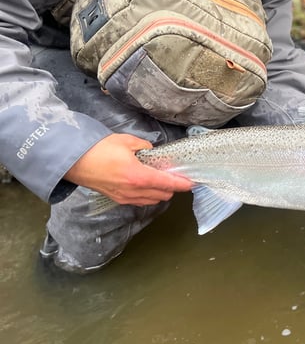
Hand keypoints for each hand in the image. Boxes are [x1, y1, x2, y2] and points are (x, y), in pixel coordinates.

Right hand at [64, 133, 192, 205]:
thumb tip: (152, 153)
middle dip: (172, 187)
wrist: (74, 161)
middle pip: (163, 195)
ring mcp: (125, 198)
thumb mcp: (127, 141)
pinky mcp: (117, 199)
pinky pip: (139, 201)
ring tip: (161, 179)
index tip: (192, 183)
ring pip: (152, 200)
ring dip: (160, 192)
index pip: (168, 183)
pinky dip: (148, 195)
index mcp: (139, 176)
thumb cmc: (99, 149)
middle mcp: (134, 191)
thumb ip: (145, 147)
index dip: (182, 184)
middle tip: (175, 175)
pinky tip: (146, 184)